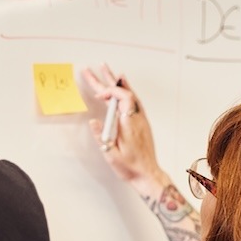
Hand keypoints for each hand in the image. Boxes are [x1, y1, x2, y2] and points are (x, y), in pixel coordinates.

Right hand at [82, 65, 167, 193]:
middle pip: (123, 92)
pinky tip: (122, 86)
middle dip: (108, 79)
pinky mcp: (140, 122)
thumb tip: (93, 122)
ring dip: (116, 83)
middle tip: (96, 67)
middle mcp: (137, 118)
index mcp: (130, 123)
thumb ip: (102, 137)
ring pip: (128, 94)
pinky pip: (132, 101)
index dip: (110, 92)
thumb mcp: (111, 155)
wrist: (147, 173)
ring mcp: (140, 119)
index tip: (98, 95)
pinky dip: (124, 91)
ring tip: (107, 71)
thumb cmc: (131, 166)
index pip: (123, 97)